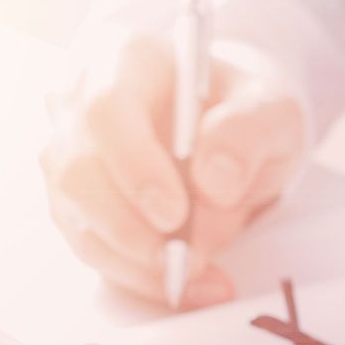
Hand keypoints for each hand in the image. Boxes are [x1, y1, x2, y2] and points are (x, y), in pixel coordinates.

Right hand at [40, 33, 307, 308]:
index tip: (173, 214)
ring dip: (137, 261)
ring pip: (77, 217)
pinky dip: (139, 277)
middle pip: (76, 170)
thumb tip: (213, 181)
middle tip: (188, 259)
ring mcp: (71, 155)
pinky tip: (187, 285)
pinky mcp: (77, 204)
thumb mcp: (273, 111)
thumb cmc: (245, 114)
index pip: (106, 109)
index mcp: (127, 59)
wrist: (234, 137)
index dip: (133, 166)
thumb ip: (248, 132)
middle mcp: (81, 103)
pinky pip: (93, 248)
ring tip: (203, 276)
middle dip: (130, 228)